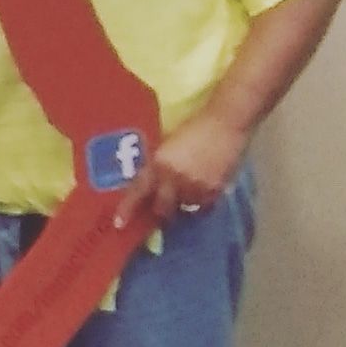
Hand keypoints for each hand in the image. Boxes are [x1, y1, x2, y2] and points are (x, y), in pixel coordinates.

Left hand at [115, 109, 248, 227]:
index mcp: (159, 163)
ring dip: (183, 204)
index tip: (119, 224)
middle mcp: (175, 178)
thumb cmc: (195, 126)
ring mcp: (196, 186)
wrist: (226, 122)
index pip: (139, 190)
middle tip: (162, 209)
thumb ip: (161, 163)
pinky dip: (202, 201)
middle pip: (162, 208)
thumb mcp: (169, 144)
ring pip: (185, 208)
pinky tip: (204, 189)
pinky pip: (205, 205)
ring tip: (189, 191)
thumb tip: (154, 181)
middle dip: (160, 211)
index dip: (128, 209)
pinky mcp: (216, 190)